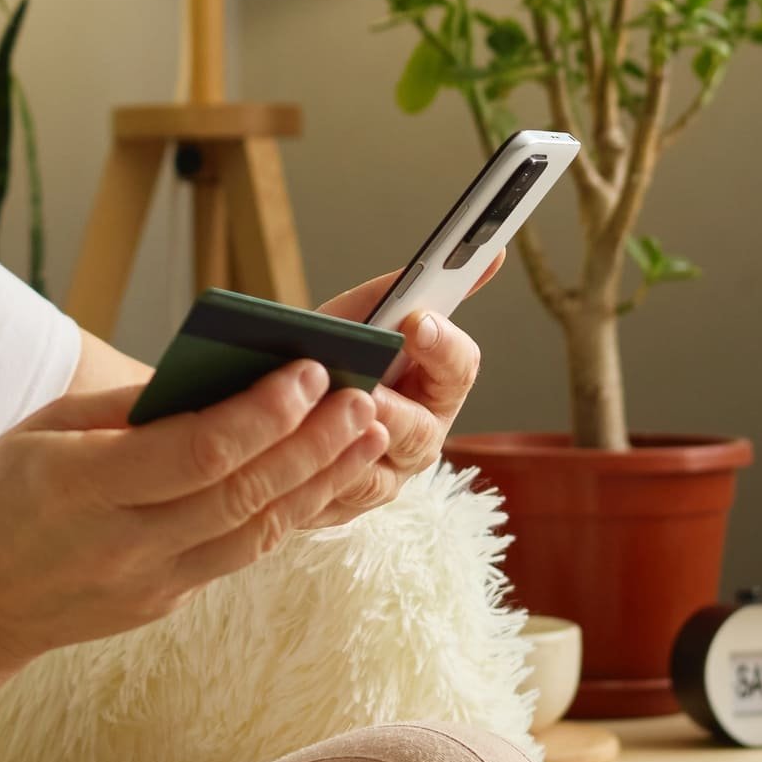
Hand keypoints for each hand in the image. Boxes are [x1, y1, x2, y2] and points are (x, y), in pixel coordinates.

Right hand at [0, 357, 389, 674]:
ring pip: (255, 533)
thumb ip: (128, 408)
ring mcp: (149, 584)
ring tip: (366, 435)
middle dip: (310, 445)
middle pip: (240, 495)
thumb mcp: (44, 429)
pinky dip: (289, 514)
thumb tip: (221, 376)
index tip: (308, 371)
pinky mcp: (168, 603)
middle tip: (361, 397)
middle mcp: (122, 544)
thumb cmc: (3, 495)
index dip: (260, 414)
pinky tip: (325, 477)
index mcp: (80, 487)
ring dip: (319, 482)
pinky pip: (240, 554)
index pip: (194, 453)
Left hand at [297, 251, 503, 528]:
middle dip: (392, 411)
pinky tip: (290, 460)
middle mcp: (419, 438)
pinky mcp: (342, 508)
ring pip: (375, 476)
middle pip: (420, 432)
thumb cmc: (330, 353)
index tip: (416, 322)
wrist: (273, 399)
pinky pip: (331, 503)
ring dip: (348, 452)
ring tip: (323, 427)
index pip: (460, 367)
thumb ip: (406, 289)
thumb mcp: (360, 317)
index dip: (442, 345)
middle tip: (365, 392)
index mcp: (437, 387)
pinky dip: (310, 481)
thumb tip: (489, 254)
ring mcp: (384, 478)